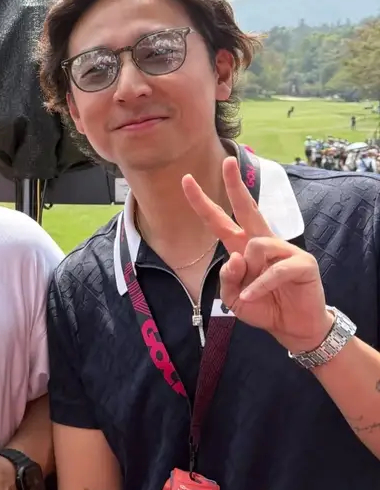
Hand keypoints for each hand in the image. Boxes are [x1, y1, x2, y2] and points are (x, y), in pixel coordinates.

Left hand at [182, 156, 330, 353]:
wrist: (293, 327)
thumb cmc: (263, 307)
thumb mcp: (234, 298)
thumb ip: (228, 278)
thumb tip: (235, 257)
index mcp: (243, 247)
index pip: (219, 221)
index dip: (202, 202)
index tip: (186, 180)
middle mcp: (262, 242)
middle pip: (247, 207)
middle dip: (235, 185)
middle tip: (227, 162)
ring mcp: (284, 250)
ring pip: (256, 245)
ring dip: (250, 271)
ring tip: (255, 290)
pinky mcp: (303, 263)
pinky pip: (274, 270)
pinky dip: (260, 286)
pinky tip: (254, 297)